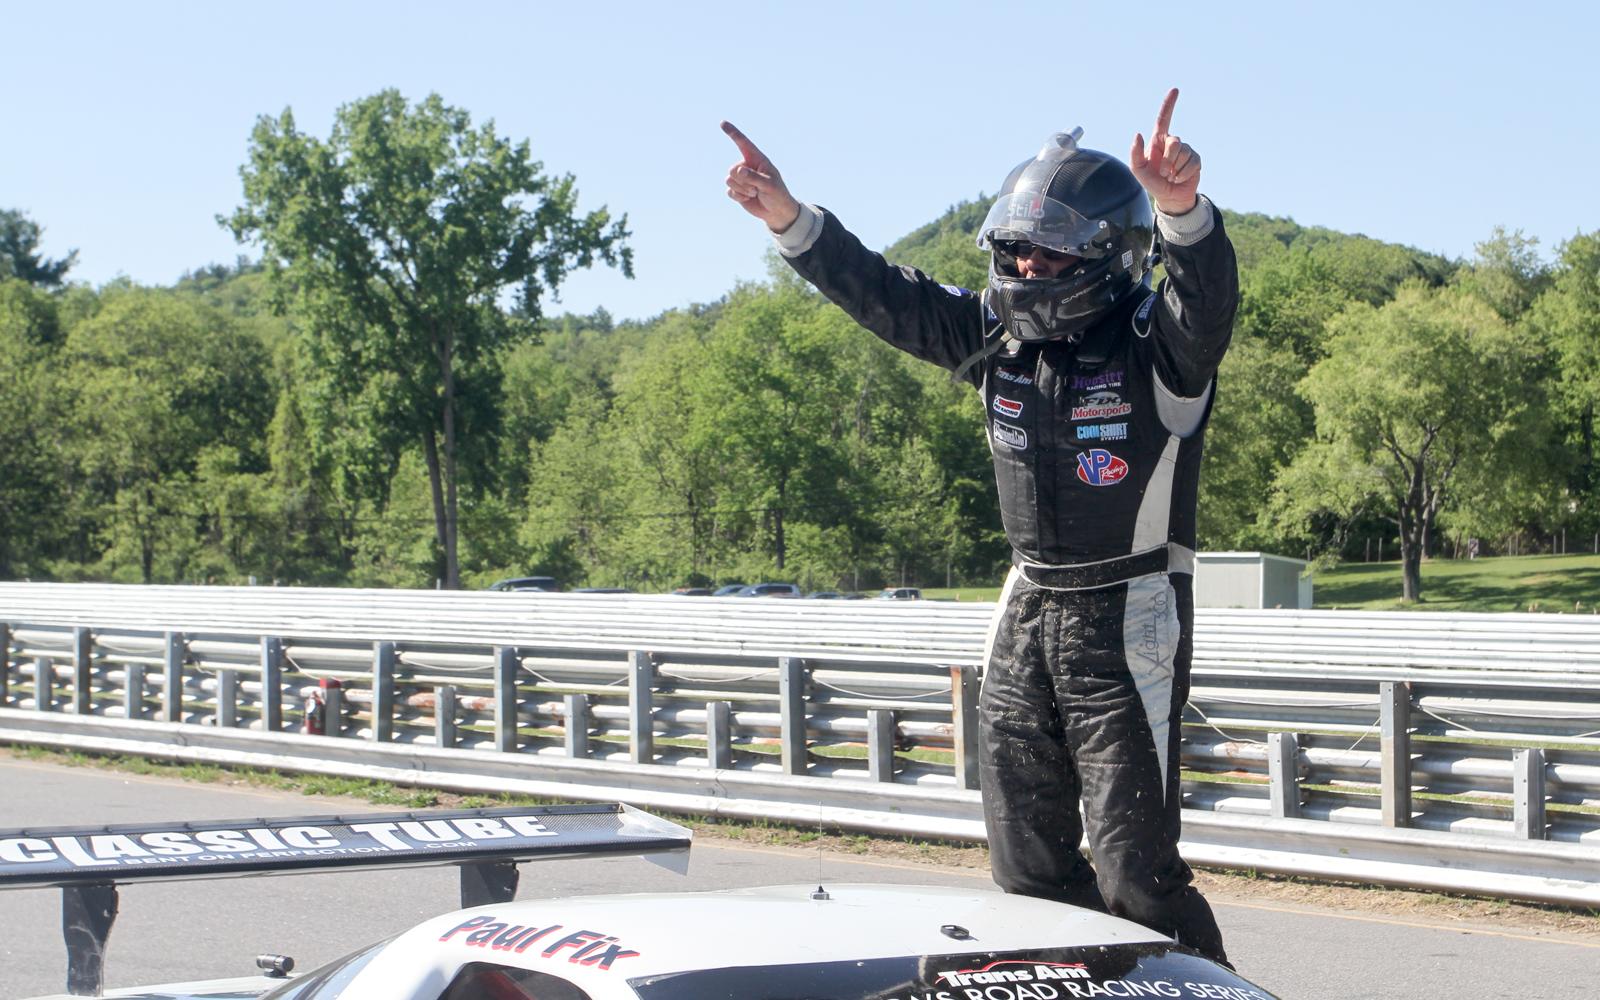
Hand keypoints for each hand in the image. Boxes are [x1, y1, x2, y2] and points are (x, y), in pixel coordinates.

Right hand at [721, 121, 800, 232]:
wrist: (776, 212)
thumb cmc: (777, 195)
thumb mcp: (769, 185)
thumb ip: (754, 177)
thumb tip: (738, 171)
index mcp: (757, 159)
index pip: (743, 143)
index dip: (733, 133)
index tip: (722, 123)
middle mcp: (747, 166)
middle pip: (732, 169)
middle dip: (743, 182)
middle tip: (757, 188)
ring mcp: (741, 178)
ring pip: (729, 180)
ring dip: (742, 190)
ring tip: (755, 193)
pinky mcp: (737, 190)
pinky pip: (729, 191)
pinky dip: (739, 197)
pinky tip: (749, 198)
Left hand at [1130, 88, 1199, 215]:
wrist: (1169, 197)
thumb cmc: (1152, 182)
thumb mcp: (1138, 170)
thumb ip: (1135, 154)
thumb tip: (1138, 134)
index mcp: (1158, 141)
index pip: (1164, 119)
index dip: (1169, 104)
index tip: (1175, 90)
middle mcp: (1173, 143)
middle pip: (1174, 142)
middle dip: (1167, 160)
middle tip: (1162, 172)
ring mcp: (1186, 150)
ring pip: (1184, 153)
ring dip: (1175, 169)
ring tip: (1170, 176)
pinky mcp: (1196, 160)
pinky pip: (1192, 163)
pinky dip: (1183, 174)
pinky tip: (1179, 178)